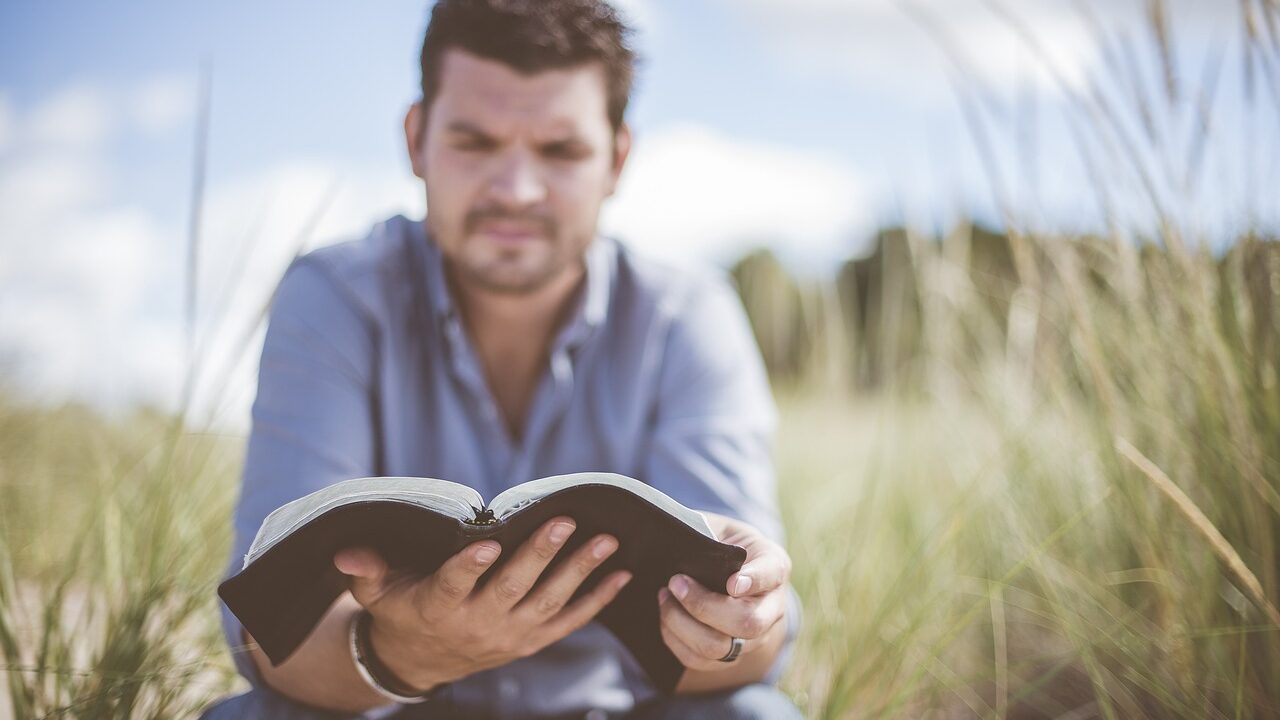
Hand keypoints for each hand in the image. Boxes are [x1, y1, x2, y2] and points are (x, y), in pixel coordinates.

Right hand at [333, 516, 631, 690]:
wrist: (421, 659)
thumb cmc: (400, 608)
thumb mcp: (376, 592)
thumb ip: (365, 571)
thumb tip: (346, 554)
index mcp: (438, 605)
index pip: (454, 585)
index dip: (469, 566)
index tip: (485, 544)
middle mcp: (478, 622)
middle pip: (512, 588)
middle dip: (540, 555)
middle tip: (564, 521)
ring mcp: (510, 633)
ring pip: (549, 601)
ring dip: (580, 571)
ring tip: (607, 540)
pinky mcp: (532, 639)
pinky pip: (570, 620)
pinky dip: (597, 600)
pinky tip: (621, 575)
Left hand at [657, 513, 790, 670]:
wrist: (728, 571)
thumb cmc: (720, 543)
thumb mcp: (720, 527)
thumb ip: (707, 534)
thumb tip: (679, 541)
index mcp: (774, 565)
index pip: (772, 574)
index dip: (755, 580)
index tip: (731, 582)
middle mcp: (772, 607)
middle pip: (748, 623)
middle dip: (704, 606)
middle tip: (675, 582)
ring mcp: (753, 637)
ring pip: (721, 647)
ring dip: (683, 624)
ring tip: (664, 596)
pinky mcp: (729, 655)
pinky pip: (700, 660)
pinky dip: (675, 639)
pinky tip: (665, 615)